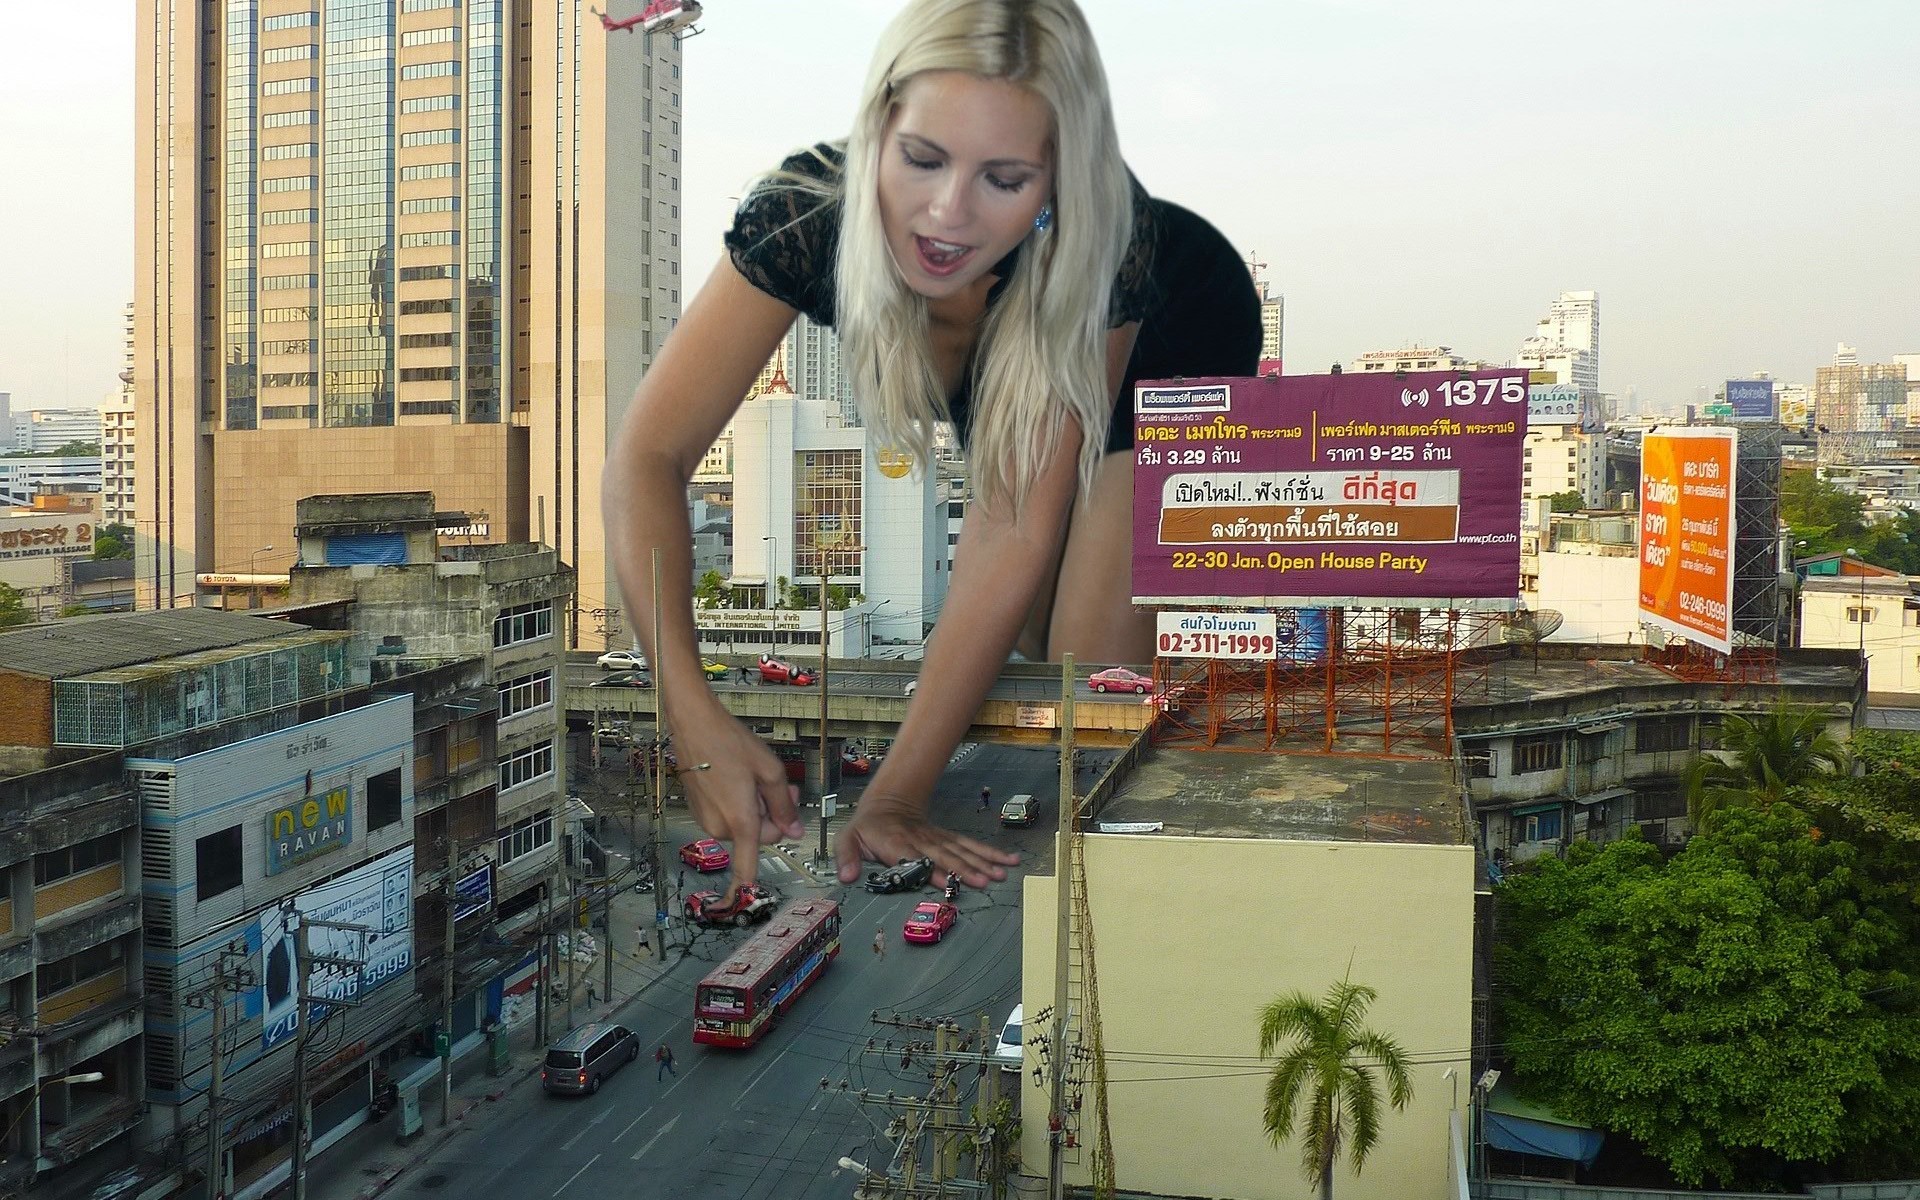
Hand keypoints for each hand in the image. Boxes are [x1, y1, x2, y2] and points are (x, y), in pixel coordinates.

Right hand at [670, 711, 804, 903]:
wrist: (693, 724)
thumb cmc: (731, 743)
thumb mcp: (770, 770)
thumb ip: (785, 805)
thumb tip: (795, 832)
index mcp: (741, 821)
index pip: (746, 867)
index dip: (747, 889)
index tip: (743, 905)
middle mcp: (721, 827)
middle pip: (759, 836)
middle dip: (773, 817)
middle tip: (782, 786)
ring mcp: (707, 819)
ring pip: (744, 825)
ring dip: (756, 807)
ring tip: (756, 777)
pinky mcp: (699, 809)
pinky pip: (729, 815)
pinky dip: (739, 803)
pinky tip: (738, 777)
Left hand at [836, 793, 1018, 890]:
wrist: (886, 803)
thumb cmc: (867, 827)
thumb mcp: (847, 839)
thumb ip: (847, 858)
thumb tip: (847, 877)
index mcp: (897, 844)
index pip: (916, 859)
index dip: (932, 870)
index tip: (948, 881)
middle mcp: (922, 841)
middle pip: (946, 856)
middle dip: (966, 869)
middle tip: (986, 881)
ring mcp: (937, 839)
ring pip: (963, 850)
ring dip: (983, 861)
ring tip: (1003, 872)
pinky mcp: (947, 839)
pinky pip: (969, 845)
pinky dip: (989, 853)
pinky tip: (1006, 860)